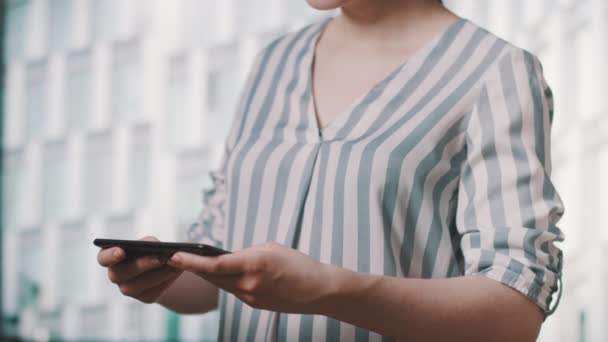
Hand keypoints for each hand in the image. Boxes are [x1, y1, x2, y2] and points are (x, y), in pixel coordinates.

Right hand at [97, 236, 183, 303]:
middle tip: (160, 257)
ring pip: (138, 285)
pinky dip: (165, 280)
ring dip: (158, 273)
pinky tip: (177, 270)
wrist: (165, 266)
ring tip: (174, 262)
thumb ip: (149, 243)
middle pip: (121, 273)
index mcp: (111, 258)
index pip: (103, 258)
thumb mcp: (152, 243)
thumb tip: (154, 245)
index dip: (109, 255)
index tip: (121, 251)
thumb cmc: (153, 249)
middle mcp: (117, 275)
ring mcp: (129, 289)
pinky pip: (154, 291)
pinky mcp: (146, 297)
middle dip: (142, 264)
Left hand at [166, 241, 334, 312]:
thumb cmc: (298, 263)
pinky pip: (234, 291)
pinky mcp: (254, 305)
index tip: (174, 256)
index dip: (191, 262)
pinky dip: (228, 282)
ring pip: (222, 285)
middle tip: (179, 258)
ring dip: (211, 275)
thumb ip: (247, 252)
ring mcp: (250, 297)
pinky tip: (225, 275)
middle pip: (212, 277)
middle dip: (196, 268)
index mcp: (253, 264)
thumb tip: (230, 257)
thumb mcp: (271, 248)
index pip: (214, 265)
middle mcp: (248, 283)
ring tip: (198, 264)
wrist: (319, 290)